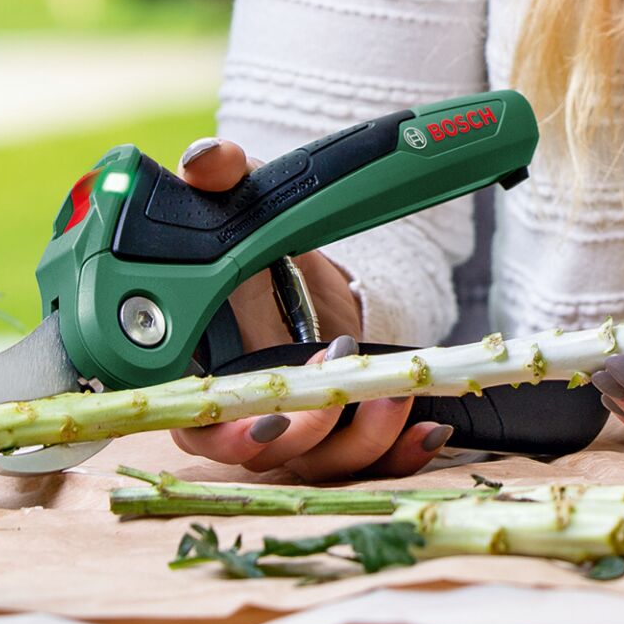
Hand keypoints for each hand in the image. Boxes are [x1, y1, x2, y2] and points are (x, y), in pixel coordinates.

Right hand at [166, 136, 454, 480]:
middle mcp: (242, 404)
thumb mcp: (241, 194)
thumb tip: (207, 160)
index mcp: (202, 359)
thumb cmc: (257, 233)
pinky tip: (428, 430)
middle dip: (303, 436)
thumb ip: (220, 176)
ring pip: (318, 463)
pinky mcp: (341, 430)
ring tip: (394, 397)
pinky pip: (368, 460)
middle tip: (338, 393)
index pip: (196, 420)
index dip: (225, 429)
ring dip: (359, 441)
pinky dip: (399, 453)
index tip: (264, 415)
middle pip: (261, 453)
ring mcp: (294, 423)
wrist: (306, 259)